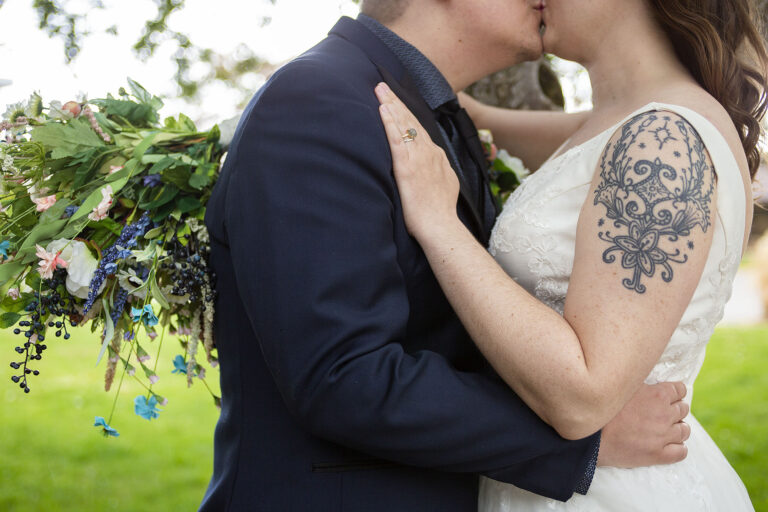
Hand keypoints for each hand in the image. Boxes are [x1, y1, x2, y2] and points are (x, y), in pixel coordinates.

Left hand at [375, 82, 459, 239]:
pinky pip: (396, 139)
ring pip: (404, 125)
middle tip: (383, 86)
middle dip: (396, 102)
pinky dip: (389, 122)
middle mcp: (429, 153)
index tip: (396, 103)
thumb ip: (435, 173)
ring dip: (390, 105)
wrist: (441, 226)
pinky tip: (382, 110)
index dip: (406, 115)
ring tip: (379, 90)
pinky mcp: (407, 167)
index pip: (419, 131)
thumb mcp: (443, 186)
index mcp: (436, 157)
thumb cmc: (439, 214)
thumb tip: (429, 170)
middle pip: (411, 122)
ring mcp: (418, 158)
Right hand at [598, 382, 690, 467]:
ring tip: (665, 428)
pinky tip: (668, 444)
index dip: (674, 391)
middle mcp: (665, 414)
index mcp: (658, 395)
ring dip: (677, 427)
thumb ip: (641, 384)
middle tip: (661, 411)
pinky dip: (678, 447)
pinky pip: (681, 452)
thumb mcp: (622, 387)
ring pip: (684, 430)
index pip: (680, 390)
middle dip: (675, 408)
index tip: (667, 395)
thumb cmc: (604, 409)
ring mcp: (663, 436)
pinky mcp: (658, 455)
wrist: (591, 436)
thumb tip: (649, 381)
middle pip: (683, 409)